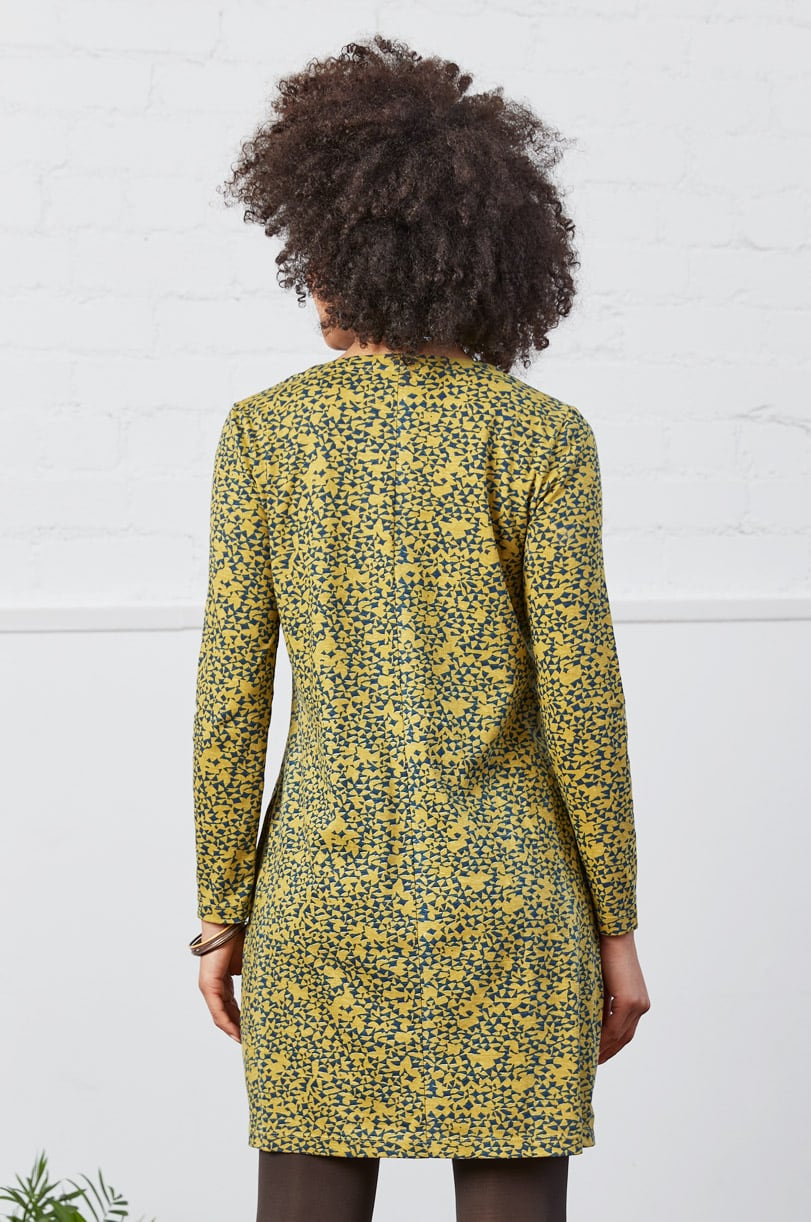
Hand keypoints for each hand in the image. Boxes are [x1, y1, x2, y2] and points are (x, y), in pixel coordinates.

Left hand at [197, 922, 245, 1043]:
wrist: (225, 925)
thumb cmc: (238, 936)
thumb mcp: (250, 961)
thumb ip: (256, 974)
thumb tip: (274, 982)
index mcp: (223, 980)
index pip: (232, 1005)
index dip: (242, 1019)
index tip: (253, 1029)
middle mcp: (214, 986)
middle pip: (226, 1013)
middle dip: (238, 1028)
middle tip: (251, 1041)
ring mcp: (209, 987)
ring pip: (221, 1015)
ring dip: (233, 1030)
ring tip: (245, 1041)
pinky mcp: (208, 986)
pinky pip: (217, 1010)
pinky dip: (226, 1023)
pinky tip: (236, 1033)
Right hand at [598, 930, 649, 1063]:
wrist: (612, 934)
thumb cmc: (605, 953)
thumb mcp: (604, 983)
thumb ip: (603, 1002)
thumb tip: (591, 1019)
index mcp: (638, 1001)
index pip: (626, 1031)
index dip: (612, 1045)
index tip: (599, 1055)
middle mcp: (641, 1005)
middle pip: (624, 1038)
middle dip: (609, 1052)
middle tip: (593, 1063)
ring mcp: (637, 1004)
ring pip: (619, 1035)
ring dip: (604, 1048)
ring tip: (590, 1058)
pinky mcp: (629, 1001)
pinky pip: (614, 1026)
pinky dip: (602, 1037)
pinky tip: (591, 1044)